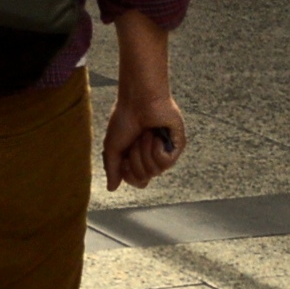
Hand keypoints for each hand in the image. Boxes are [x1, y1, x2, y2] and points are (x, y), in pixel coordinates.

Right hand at [103, 73, 188, 189]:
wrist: (138, 99)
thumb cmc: (124, 118)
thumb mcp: (112, 147)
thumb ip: (112, 169)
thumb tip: (112, 188)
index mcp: (139, 157)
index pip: (138, 182)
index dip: (128, 174)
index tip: (123, 157)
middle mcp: (154, 156)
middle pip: (144, 178)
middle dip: (134, 159)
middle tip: (135, 139)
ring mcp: (166, 151)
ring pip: (155, 171)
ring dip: (144, 151)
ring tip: (146, 133)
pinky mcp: (177, 145)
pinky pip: (166, 162)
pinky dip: (155, 149)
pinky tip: (155, 135)